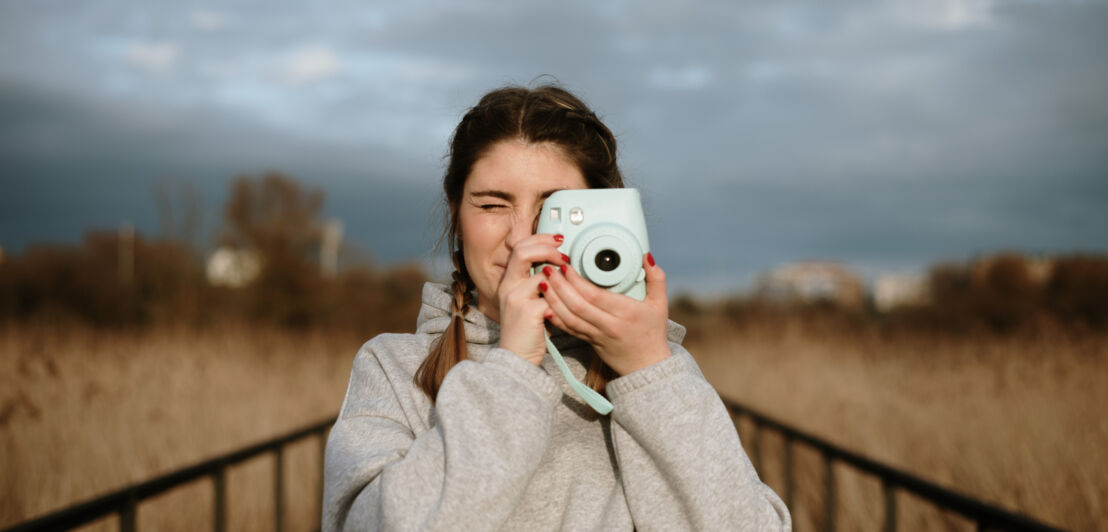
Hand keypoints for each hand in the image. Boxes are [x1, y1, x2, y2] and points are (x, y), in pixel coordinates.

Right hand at [496, 234, 569, 364]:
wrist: (516, 357)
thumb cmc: (526, 330)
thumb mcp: (525, 301)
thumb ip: (535, 283)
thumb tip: (557, 265)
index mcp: (508, 281)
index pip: (519, 247)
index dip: (539, 239)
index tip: (557, 241)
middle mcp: (508, 287)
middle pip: (523, 252)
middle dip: (548, 249)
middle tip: (565, 256)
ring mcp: (516, 298)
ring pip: (542, 275)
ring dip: (561, 278)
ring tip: (570, 285)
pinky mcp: (527, 312)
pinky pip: (551, 297)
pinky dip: (562, 301)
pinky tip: (564, 308)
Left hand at [539, 253, 669, 375]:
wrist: (647, 366)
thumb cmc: (653, 333)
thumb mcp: (660, 304)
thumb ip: (656, 278)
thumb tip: (646, 256)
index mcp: (626, 312)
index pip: (595, 295)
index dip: (576, 281)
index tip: (566, 266)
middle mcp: (609, 325)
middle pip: (577, 305)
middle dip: (559, 286)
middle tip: (548, 269)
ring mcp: (596, 335)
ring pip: (568, 318)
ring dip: (553, 299)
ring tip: (543, 282)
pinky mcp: (588, 341)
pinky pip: (568, 329)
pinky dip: (555, 317)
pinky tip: (544, 304)